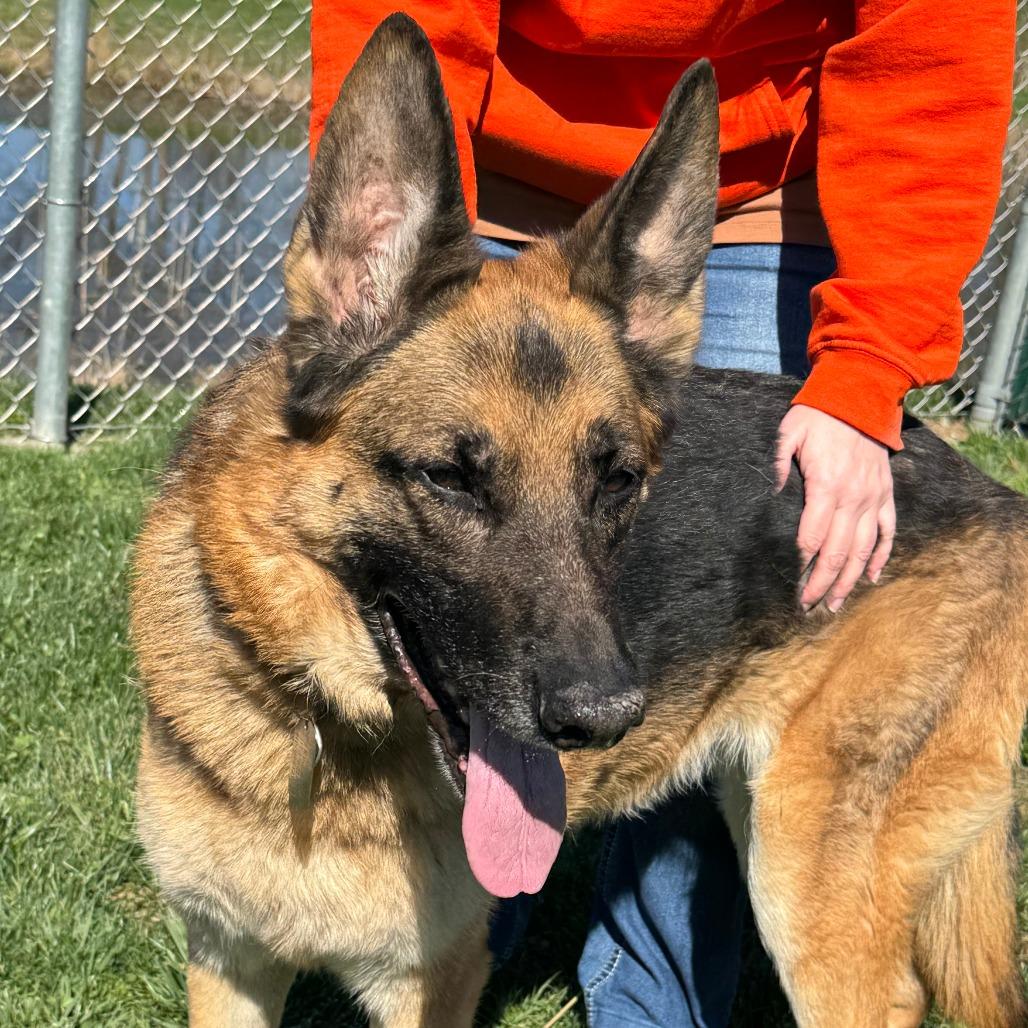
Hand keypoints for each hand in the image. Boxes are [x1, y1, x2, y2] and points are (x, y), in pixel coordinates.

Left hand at [775, 405, 894, 612]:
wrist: (861, 395)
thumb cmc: (818, 415)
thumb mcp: (787, 433)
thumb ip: (778, 463)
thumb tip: (772, 492)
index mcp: (826, 486)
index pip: (813, 536)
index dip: (802, 563)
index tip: (791, 583)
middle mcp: (853, 498)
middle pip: (838, 552)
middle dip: (821, 583)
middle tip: (808, 606)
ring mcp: (873, 499)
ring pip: (863, 550)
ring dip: (848, 580)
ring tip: (835, 604)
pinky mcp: (886, 496)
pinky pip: (888, 533)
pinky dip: (881, 558)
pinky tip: (872, 579)